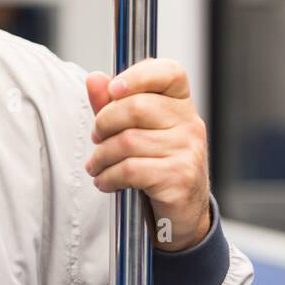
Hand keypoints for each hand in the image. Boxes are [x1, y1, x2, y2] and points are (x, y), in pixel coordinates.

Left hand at [84, 58, 211, 250]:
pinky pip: (131, 170)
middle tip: (97, 138)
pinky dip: (109, 177)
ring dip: (101, 157)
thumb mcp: (133, 130)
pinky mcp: (180, 177)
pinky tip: (106, 182)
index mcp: (181, 103)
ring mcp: (188, 150)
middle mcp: (190, 123)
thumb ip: (113, 104)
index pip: (169, 72)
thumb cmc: (155, 164)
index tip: (114, 89)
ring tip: (98, 166)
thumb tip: (95, 79)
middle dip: (104, 123)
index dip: (138, 75)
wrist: (181, 212)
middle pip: (135, 107)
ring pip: (127, 142)